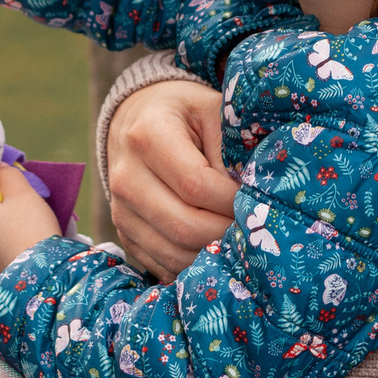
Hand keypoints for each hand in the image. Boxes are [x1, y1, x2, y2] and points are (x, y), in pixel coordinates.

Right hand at [104, 80, 235, 281]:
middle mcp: (126, 177)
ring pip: (174, 253)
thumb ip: (232, 152)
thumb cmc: (186, 114)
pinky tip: (213, 247)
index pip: (197, 185)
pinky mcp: (124, 234)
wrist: (137, 119)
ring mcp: (120, 211)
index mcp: (148, 136)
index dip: (232, 201)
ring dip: (212, 252)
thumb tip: (252, 197)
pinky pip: (162, 264)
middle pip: (184, 226)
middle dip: (226, 232)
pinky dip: (193, 264)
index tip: (257, 200)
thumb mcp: (213, 113)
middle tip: (253, 226)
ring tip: (237, 239)